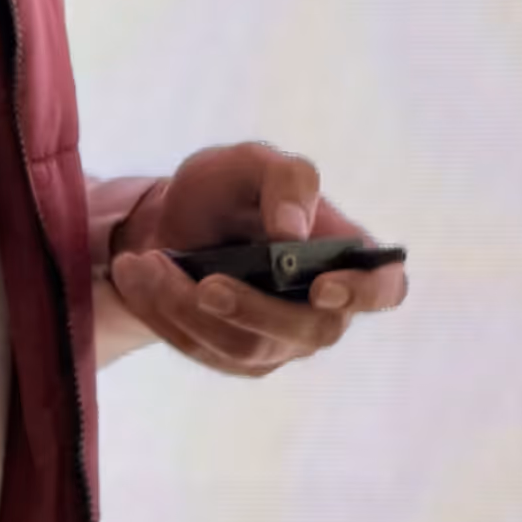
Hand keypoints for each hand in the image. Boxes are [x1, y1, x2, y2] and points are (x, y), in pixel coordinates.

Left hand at [101, 143, 407, 379]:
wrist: (171, 220)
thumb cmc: (226, 188)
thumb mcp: (250, 163)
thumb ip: (284, 180)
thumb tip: (292, 231)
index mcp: (346, 255)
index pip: (385, 289)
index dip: (364, 294)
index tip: (321, 288)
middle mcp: (324, 307)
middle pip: (310, 332)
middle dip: (251, 309)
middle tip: (202, 283)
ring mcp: (282, 340)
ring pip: (245, 347)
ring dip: (187, 306)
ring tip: (145, 261)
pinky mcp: (236, 358)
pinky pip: (201, 350)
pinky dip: (161, 311)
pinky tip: (136, 275)